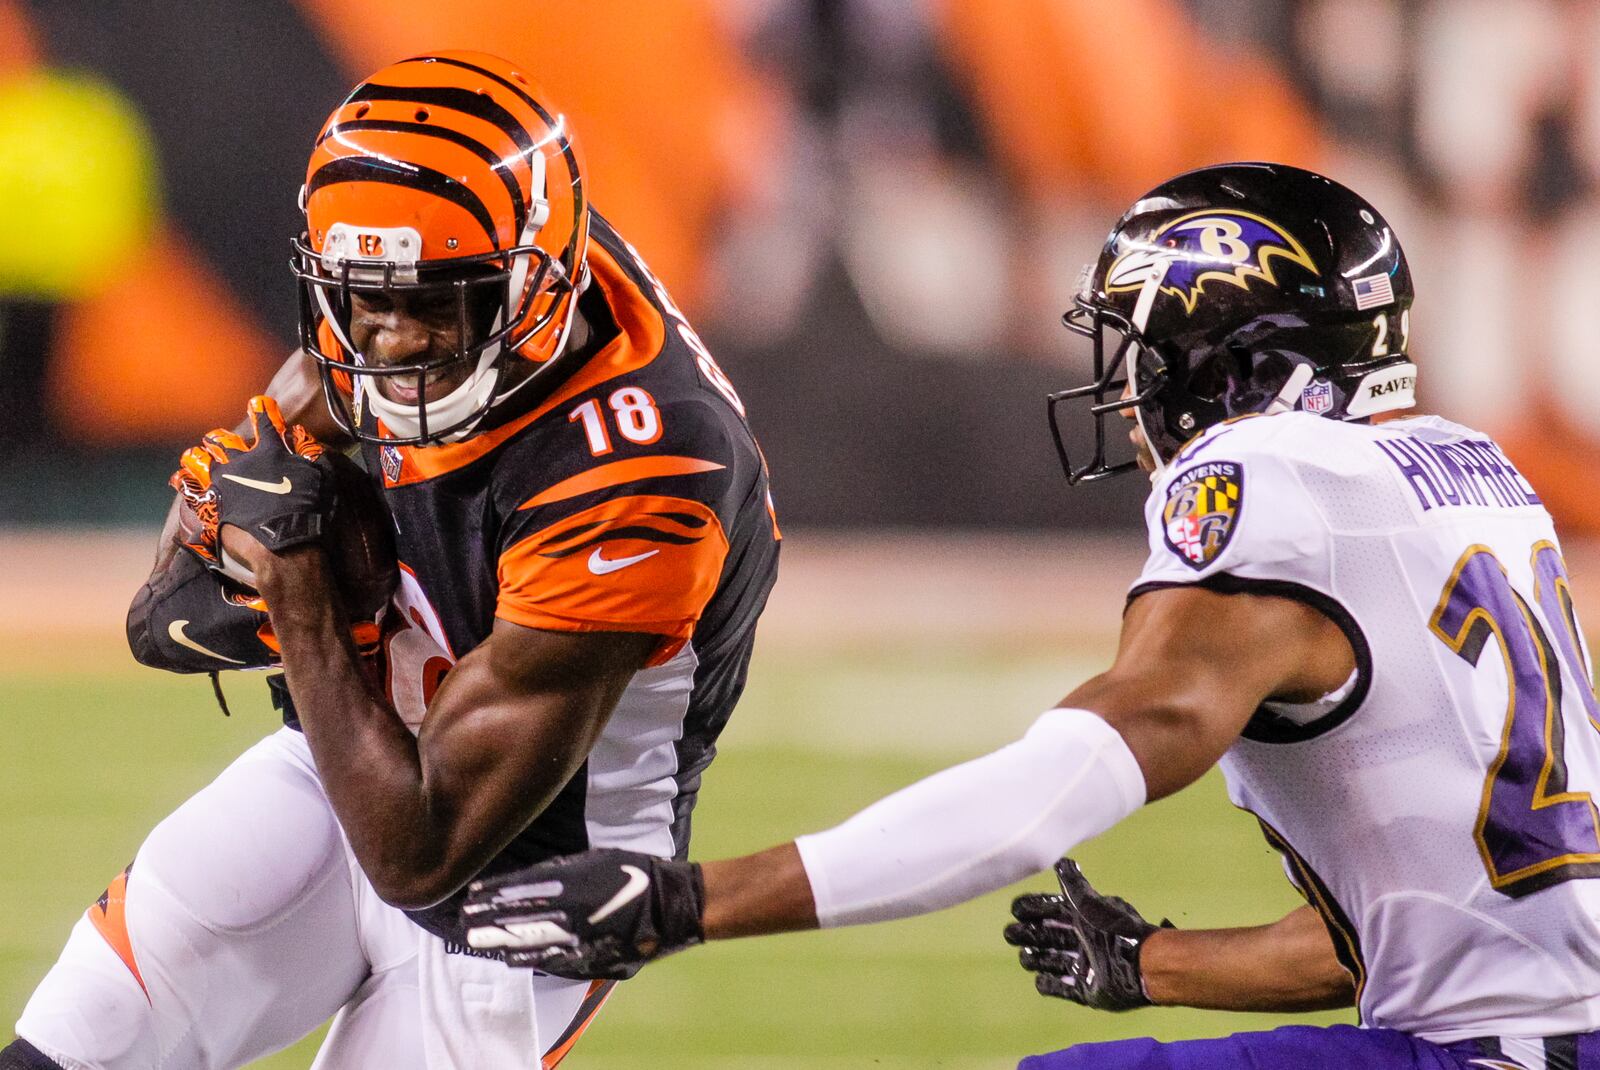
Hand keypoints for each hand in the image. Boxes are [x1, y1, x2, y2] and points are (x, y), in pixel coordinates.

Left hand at [171, 396, 333, 575]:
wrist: (284, 548)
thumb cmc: (309, 512)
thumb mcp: (321, 477)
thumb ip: (309, 452)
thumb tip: (299, 433)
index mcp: (270, 451)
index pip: (266, 421)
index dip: (263, 410)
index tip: (259, 403)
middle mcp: (241, 461)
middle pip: (222, 439)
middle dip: (220, 438)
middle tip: (219, 440)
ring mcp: (221, 483)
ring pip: (199, 459)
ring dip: (198, 456)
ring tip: (195, 456)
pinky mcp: (209, 504)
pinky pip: (187, 489)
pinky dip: (183, 483)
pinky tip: (179, 480)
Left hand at [462, 848, 705, 979]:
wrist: (670, 905)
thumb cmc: (633, 873)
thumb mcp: (596, 858)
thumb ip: (561, 869)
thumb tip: (528, 876)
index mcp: (573, 881)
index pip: (523, 888)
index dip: (494, 893)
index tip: (471, 896)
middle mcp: (572, 909)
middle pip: (520, 916)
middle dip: (489, 919)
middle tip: (464, 921)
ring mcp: (580, 936)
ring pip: (531, 940)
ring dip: (501, 940)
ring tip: (476, 941)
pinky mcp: (590, 955)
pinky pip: (552, 960)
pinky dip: (529, 959)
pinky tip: (509, 958)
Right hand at [1003, 859, 1170, 1010]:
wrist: (1140, 964)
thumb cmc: (1114, 929)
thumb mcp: (1089, 903)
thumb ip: (1073, 884)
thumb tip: (1061, 860)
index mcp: (1085, 919)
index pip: (1054, 911)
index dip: (1035, 909)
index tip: (1016, 909)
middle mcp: (1085, 942)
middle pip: (1050, 937)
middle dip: (1029, 934)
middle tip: (1009, 933)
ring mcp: (1086, 968)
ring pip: (1054, 962)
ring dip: (1036, 959)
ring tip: (1023, 956)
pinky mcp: (1088, 991)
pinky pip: (1064, 989)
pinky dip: (1050, 985)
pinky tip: (1039, 980)